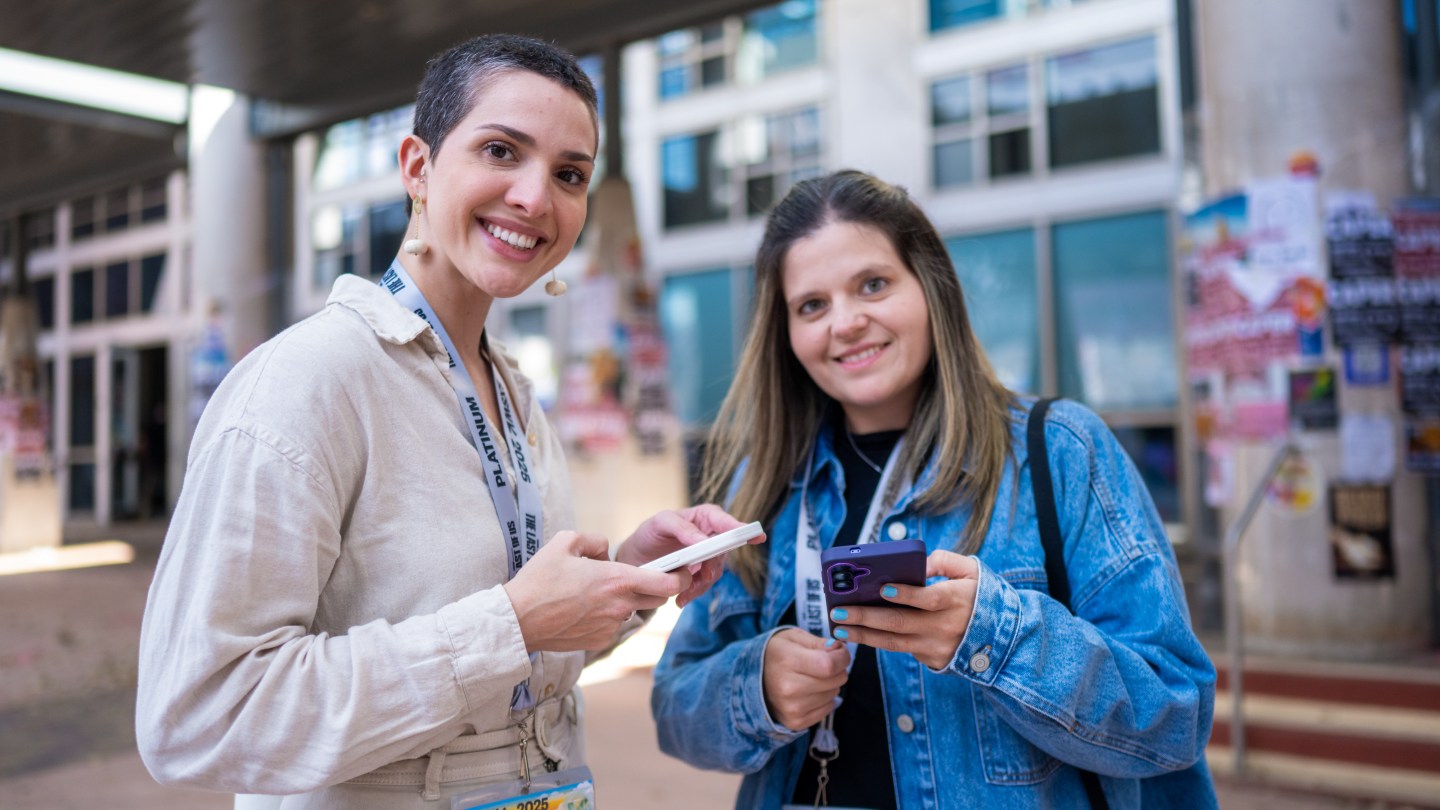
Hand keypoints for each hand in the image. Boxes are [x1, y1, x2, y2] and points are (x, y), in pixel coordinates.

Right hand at [503, 531, 691, 652]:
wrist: (518, 620)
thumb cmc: (539, 580)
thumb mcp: (565, 542)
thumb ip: (594, 540)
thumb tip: (605, 551)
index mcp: (618, 580)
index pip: (669, 582)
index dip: (682, 575)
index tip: (682, 568)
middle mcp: (620, 606)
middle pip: (659, 598)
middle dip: (658, 585)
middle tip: (644, 574)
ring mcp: (611, 626)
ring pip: (633, 609)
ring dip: (627, 599)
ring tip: (598, 590)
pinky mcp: (600, 641)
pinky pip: (614, 623)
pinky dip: (608, 614)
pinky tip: (584, 607)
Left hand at [613, 504, 762, 606]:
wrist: (636, 559)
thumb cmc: (649, 533)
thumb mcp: (660, 524)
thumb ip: (682, 528)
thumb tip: (704, 540)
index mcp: (704, 516)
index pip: (725, 521)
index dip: (741, 528)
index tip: (756, 536)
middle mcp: (710, 535)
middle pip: (723, 551)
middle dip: (713, 566)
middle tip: (703, 577)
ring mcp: (707, 555)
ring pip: (716, 571)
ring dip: (701, 584)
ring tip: (683, 593)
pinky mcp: (700, 573)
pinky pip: (705, 584)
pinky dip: (694, 593)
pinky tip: (681, 599)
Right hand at [761, 629, 850, 730]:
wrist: (752, 679)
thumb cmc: (776, 654)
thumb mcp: (793, 638)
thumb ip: (818, 642)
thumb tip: (838, 649)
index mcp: (787, 661)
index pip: (829, 665)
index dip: (841, 657)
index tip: (839, 652)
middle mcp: (789, 688)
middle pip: (836, 680)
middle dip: (837, 669)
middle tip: (822, 664)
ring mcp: (792, 708)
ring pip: (834, 694)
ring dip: (829, 685)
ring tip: (811, 678)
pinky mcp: (795, 722)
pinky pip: (828, 709)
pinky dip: (824, 700)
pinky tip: (809, 692)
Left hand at [827, 550, 979, 669]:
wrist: (1002, 637)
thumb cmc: (981, 596)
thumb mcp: (971, 571)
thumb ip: (943, 561)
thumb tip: (915, 564)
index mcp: (956, 600)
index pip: (929, 598)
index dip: (906, 594)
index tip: (882, 587)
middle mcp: (944, 627)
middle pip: (900, 623)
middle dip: (865, 616)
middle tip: (838, 610)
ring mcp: (937, 647)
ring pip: (894, 642)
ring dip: (863, 635)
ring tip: (838, 627)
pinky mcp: (933, 661)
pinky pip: (902, 648)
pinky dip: (878, 641)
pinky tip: (857, 633)